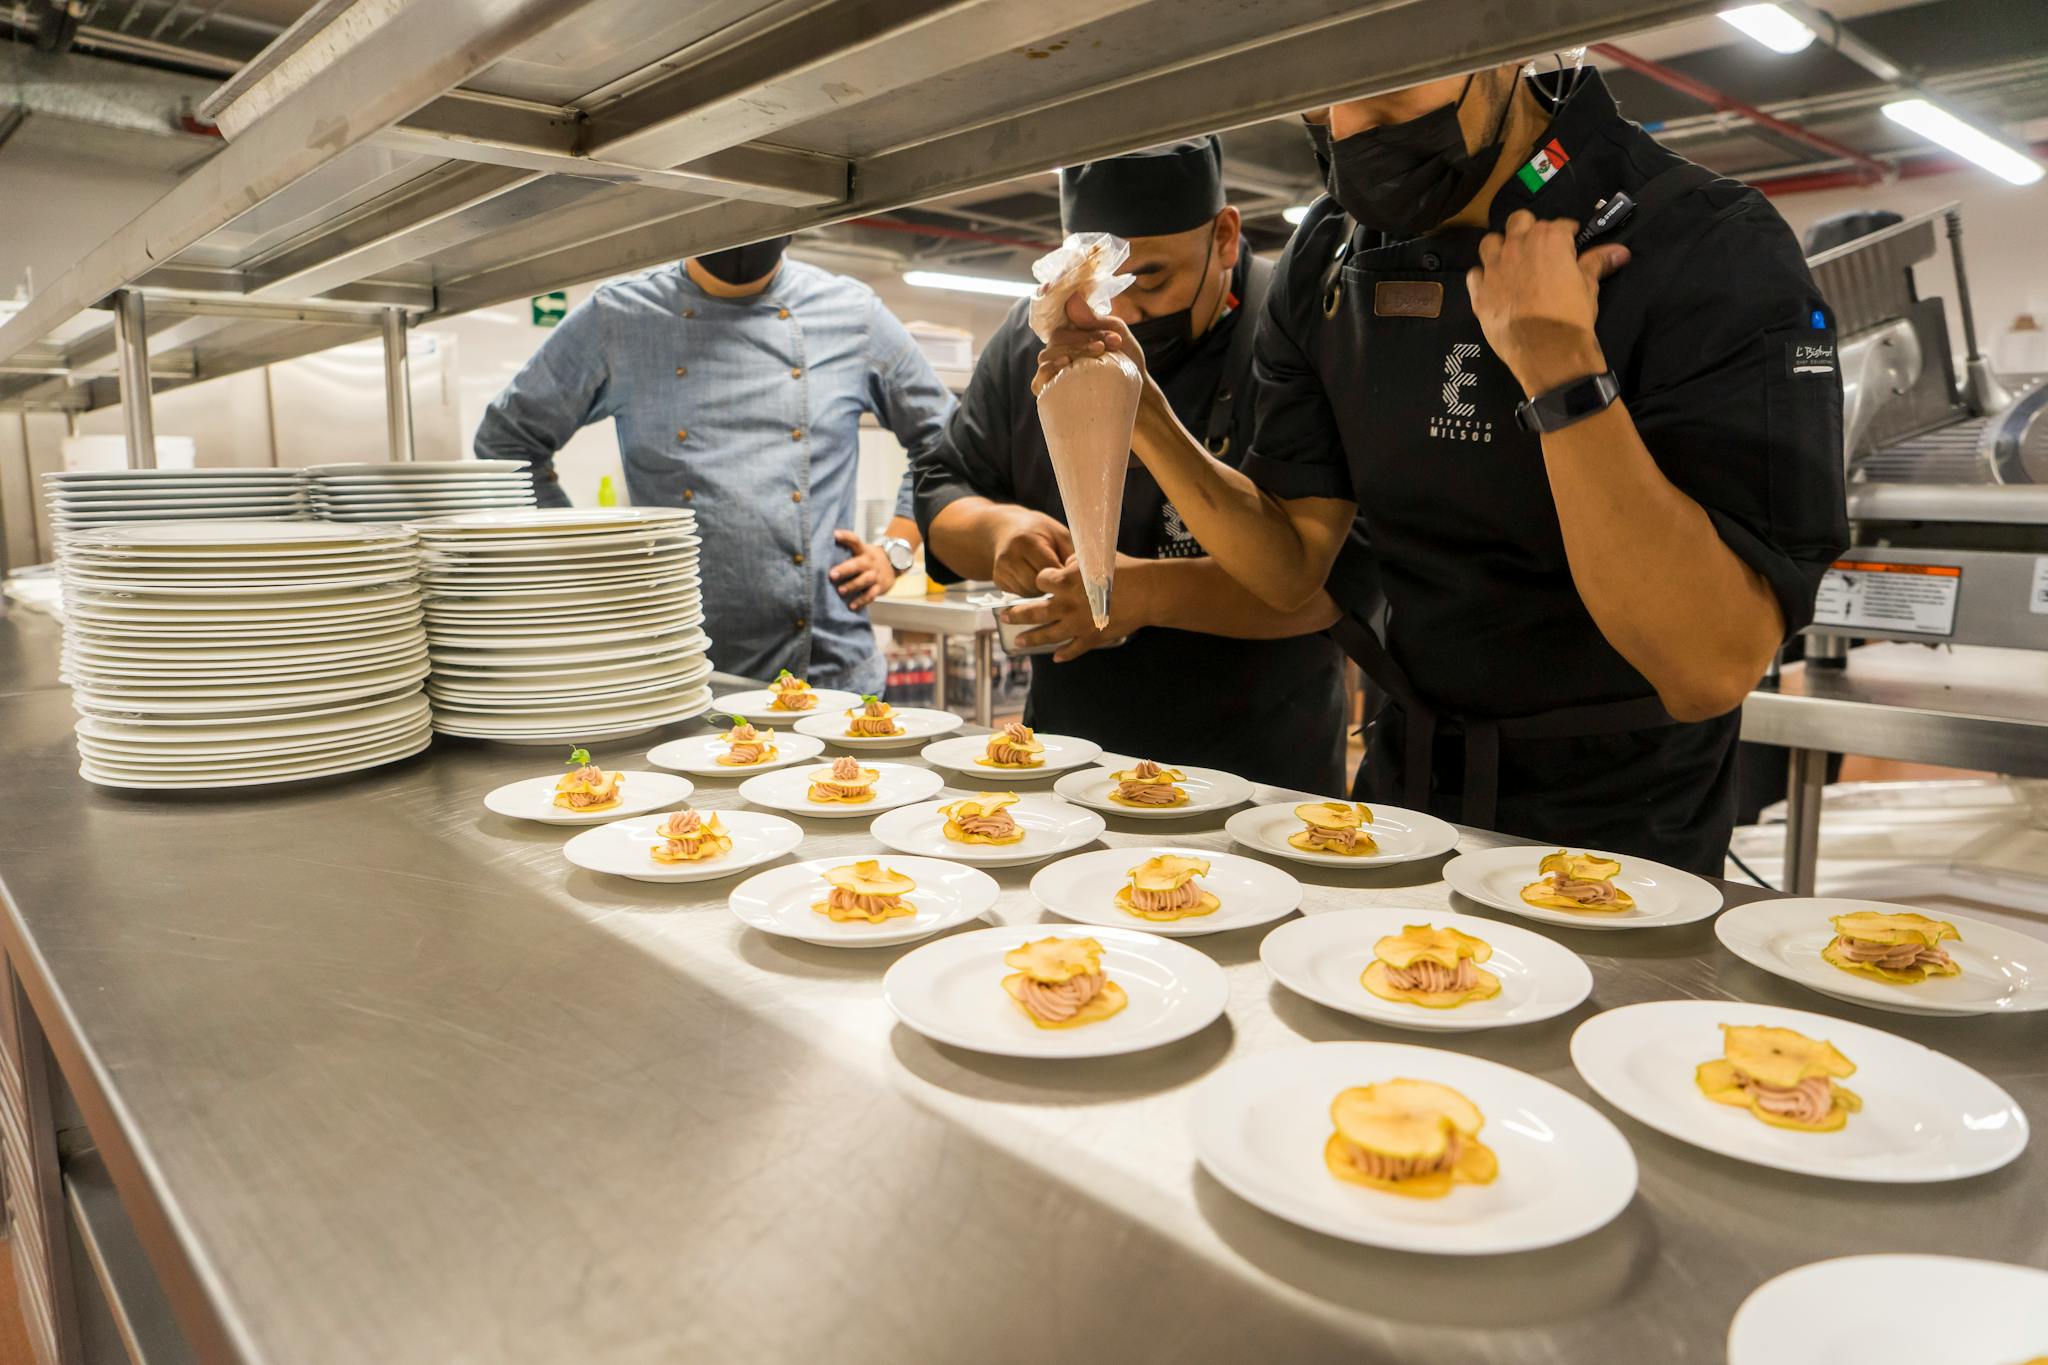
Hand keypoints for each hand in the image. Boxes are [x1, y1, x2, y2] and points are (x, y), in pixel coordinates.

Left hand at [829, 529, 895, 610]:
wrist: (893, 565)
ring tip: (840, 591)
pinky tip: (851, 606)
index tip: (834, 535)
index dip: (846, 537)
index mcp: (863, 551)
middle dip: (845, 569)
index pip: (855, 541)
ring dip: (852, 585)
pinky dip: (861, 601)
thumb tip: (819, 554)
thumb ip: (846, 552)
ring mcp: (875, 575)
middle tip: (832, 575)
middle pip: (858, 564)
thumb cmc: (867, 560)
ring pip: (865, 580)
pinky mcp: (879, 587)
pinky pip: (871, 595)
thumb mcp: (860, 552)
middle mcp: (869, 562)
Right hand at [990, 509, 1072, 596]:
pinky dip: (1031, 592)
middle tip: (1062, 579)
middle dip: (1053, 586)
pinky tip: (1035, 578)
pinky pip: (1021, 596)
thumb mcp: (1059, 535)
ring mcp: (1001, 570)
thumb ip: (1071, 555)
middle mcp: (1009, 556)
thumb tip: (1085, 580)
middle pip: (1037, 585)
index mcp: (1027, 541)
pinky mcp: (998, 580)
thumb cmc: (1039, 531)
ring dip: (1042, 592)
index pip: (1049, 570)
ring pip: (1029, 595)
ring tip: (1049, 577)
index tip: (1073, 576)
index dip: (1064, 576)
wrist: (1006, 529)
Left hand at [1008, 555, 1145, 662]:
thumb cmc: (1124, 570)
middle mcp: (1068, 604)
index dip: (1040, 579)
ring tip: (1018, 643)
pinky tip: (1055, 657)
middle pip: (1034, 612)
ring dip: (1031, 639)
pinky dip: (1064, 654)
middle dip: (1016, 614)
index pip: (1041, 581)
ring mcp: (1078, 624)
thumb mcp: (1095, 558)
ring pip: (1047, 635)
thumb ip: (1074, 563)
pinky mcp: (1092, 637)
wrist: (1148, 592)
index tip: (1041, 580)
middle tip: (1003, 616)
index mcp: (1067, 581)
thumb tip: (1064, 567)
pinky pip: (1073, 650)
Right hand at [1031, 293, 1147, 397]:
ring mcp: (1053, 368)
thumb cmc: (1126, 359)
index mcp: (1071, 330)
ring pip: (1046, 355)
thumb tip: (1071, 298)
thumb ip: (1094, 318)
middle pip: (1055, 336)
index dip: (1046, 296)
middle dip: (1081, 337)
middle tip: (1105, 343)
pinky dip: (1050, 369)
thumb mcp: (1116, 333)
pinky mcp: (1051, 389)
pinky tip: (1066, 363)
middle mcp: (1058, 347)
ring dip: (1072, 351)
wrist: (1138, 391)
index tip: (1048, 286)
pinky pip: (1039, 378)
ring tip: (1098, 352)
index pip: (1050, 310)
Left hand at [1467, 209, 1629, 396]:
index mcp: (1549, 239)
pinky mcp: (1479, 291)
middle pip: (1519, 221)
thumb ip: (1598, 262)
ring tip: (1510, 263)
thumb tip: (1621, 251)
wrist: (1546, 350)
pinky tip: (1493, 286)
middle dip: (1528, 229)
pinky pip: (1475, 274)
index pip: (1560, 224)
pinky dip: (1483, 277)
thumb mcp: (1588, 286)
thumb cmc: (1571, 315)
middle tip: (1537, 248)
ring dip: (1500, 248)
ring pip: (1491, 242)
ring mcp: (1494, 267)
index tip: (1570, 243)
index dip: (1566, 233)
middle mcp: (1517, 245)